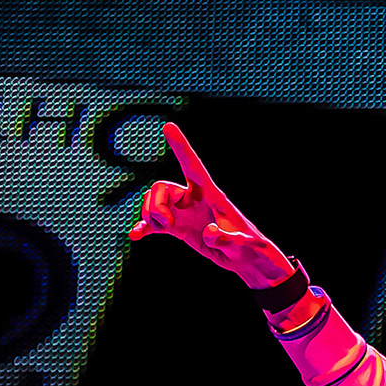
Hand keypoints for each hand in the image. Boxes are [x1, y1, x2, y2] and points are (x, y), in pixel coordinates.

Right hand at [127, 123, 294, 289]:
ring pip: (153, 202)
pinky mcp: (178, 227)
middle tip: (167, 225)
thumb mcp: (242, 245)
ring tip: (166, 231)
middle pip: (162, 187)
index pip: (193, 166)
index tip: (168, 126)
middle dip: (155, 204)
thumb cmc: (249, 247)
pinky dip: (144, 227)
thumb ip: (227, 239)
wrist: (246, 260)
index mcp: (211, 195)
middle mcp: (194, 198)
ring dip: (150, 216)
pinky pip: (154, 223)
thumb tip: (209, 233)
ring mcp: (184, 212)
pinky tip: (135, 235)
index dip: (181, 146)